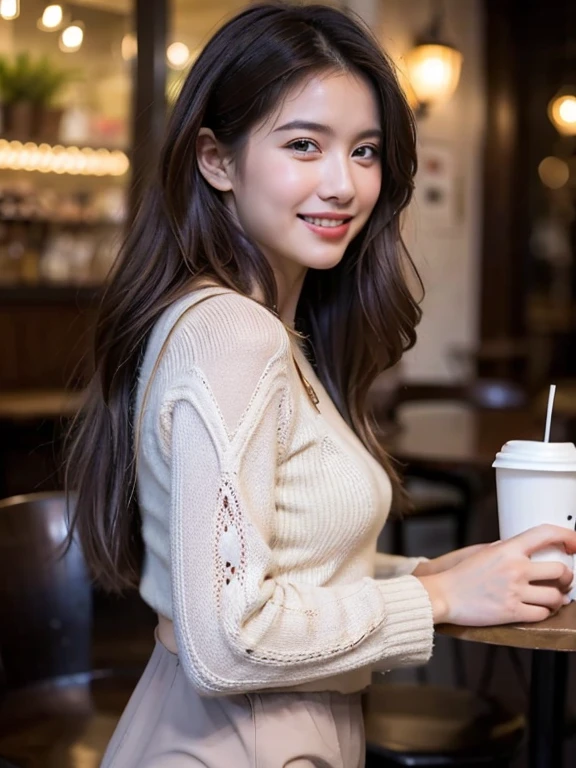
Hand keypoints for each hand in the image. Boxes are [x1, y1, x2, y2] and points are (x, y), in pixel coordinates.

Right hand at [417, 524, 575, 626]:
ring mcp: (515, 591)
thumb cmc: (462, 575)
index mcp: (508, 549)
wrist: (444, 595)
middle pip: (561, 570)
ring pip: (555, 596)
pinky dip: (544, 613)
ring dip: (558, 599)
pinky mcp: (512, 612)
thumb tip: (529, 550)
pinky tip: (538, 609)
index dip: (568, 535)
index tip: (574, 543)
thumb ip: (508, 549)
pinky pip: (542, 614)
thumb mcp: (485, 552)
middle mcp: (515, 568)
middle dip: (568, 578)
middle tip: (564, 581)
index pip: (545, 534)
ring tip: (553, 598)